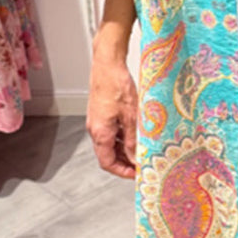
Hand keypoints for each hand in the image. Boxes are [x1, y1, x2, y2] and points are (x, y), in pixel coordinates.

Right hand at [86, 43, 136, 178]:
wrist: (107, 63)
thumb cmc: (116, 84)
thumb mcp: (131, 115)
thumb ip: (133, 139)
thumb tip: (135, 158)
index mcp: (100, 132)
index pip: (107, 162)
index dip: (121, 171)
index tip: (135, 174)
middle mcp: (95, 128)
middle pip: (108, 153)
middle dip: (125, 161)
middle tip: (141, 163)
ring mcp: (97, 119)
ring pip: (110, 141)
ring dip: (124, 148)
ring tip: (142, 148)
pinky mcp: (101, 111)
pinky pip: (111, 129)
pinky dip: (122, 135)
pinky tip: (136, 132)